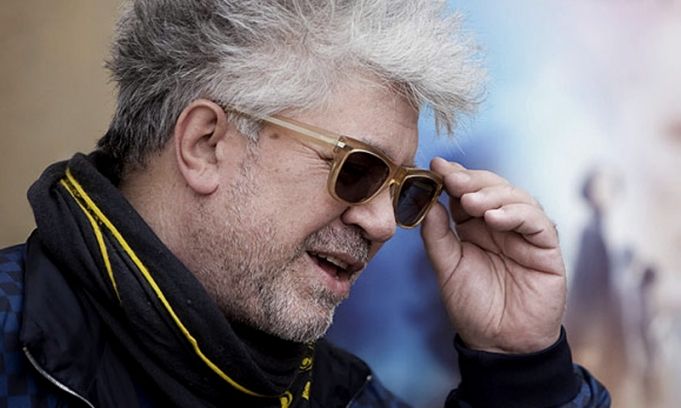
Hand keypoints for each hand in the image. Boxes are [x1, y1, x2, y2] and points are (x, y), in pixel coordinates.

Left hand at [421, 158, 565, 353]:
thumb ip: (438, 236)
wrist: (500, 345)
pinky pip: (537, 222)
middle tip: (453, 179)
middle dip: (472, 180)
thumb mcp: (446, 268)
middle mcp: (501, 225)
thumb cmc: (474, 307)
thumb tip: (428, 203)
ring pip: (516, 198)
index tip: (435, 165)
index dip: (454, 177)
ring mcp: (525, 234)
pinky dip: (517, 214)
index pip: (467, 192)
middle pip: (492, 188)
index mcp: (475, 227)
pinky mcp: (546, 248)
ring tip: (472, 202)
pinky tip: (495, 218)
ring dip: (493, 195)